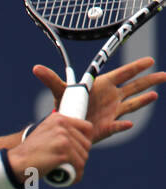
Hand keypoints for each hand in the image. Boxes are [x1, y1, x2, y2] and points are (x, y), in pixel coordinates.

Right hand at [8, 109, 93, 184]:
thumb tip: (77, 140)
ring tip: (69, 173)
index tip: (79, 152)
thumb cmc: (29, 153)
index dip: (86, 141)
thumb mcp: (44, 134)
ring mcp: (63, 138)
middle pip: (86, 143)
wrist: (16, 163)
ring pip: (83, 156)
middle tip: (71, 166)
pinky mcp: (63, 152)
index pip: (87, 127)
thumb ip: (58, 132)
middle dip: (81, 157)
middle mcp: (62, 125)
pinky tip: (71, 179)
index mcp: (58, 118)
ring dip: (78, 167)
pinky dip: (77, 175)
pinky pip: (78, 166)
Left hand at [33, 58, 165, 144]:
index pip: (123, 74)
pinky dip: (123, 125)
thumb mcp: (61, 91)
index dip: (136, 67)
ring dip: (144, 99)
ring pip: (133, 103)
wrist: (67, 127)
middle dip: (149, 80)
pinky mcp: (109, 125)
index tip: (150, 61)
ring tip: (157, 93)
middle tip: (164, 75)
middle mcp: (111, 96)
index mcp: (103, 85)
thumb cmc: (66, 106)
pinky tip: (129, 124)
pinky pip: (118, 125)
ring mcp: (112, 111)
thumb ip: (51, 79)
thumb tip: (35, 68)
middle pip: (134, 86)